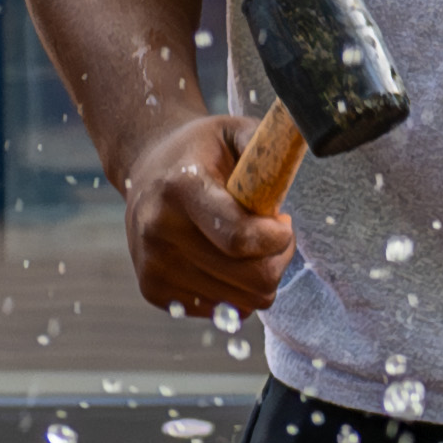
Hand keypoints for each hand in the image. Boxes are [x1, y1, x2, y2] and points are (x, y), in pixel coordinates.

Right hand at [124, 112, 299, 316]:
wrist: (145, 169)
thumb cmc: (203, 151)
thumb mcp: (235, 132)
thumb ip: (267, 145)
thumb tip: (296, 151)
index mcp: (180, 189)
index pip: (240, 239)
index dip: (278, 239)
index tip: (283, 222)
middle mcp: (159, 232)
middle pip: (251, 279)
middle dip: (278, 258)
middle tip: (273, 233)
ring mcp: (153, 267)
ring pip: (243, 302)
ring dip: (258, 275)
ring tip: (246, 244)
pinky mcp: (154, 290)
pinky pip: (224, 310)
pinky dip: (235, 289)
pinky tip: (223, 260)